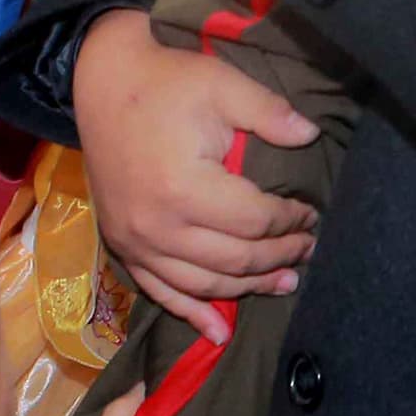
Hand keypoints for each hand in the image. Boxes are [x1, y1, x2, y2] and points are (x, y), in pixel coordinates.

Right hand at [72, 14, 322, 336]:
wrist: (102, 82)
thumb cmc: (167, 82)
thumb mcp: (223, 85)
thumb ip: (270, 113)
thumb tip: (312, 136)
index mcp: (184, 188)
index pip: (254, 220)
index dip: (290, 221)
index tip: (312, 213)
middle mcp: (158, 226)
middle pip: (234, 260)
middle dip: (278, 258)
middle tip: (308, 250)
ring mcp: (135, 242)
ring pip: (203, 284)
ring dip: (247, 290)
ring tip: (284, 283)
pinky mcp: (122, 246)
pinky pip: (160, 291)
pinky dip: (192, 313)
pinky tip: (218, 334)